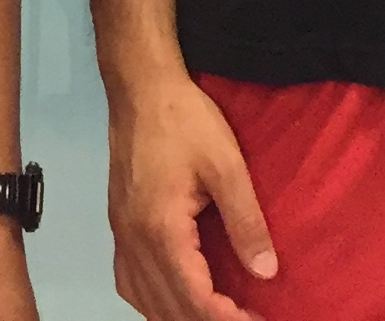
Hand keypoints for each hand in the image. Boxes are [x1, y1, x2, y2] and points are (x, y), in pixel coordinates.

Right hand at [108, 77, 274, 320]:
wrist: (141, 87)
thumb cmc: (186, 120)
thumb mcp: (226, 164)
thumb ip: (245, 221)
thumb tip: (266, 272)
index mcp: (160, 229)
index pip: (194, 298)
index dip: (228, 319)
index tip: (259, 320)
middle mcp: (134, 240)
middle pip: (168, 308)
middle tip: (248, 319)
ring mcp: (121, 233)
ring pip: (144, 301)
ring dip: (180, 317)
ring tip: (218, 314)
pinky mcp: (118, 223)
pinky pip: (129, 281)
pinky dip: (152, 302)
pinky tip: (174, 298)